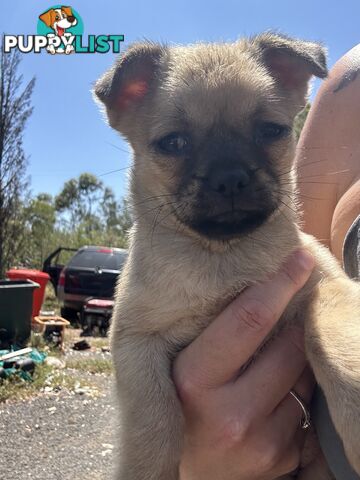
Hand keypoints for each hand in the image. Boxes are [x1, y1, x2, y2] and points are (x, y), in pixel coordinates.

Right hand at [173, 249, 314, 479]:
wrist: (183, 472)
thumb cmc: (176, 405)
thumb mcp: (175, 368)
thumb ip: (206, 333)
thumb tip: (248, 282)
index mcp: (192, 380)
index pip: (248, 319)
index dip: (279, 283)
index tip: (299, 259)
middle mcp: (226, 414)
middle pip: (288, 345)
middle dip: (292, 326)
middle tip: (281, 321)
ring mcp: (258, 442)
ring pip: (303, 376)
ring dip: (296, 364)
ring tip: (266, 370)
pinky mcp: (280, 460)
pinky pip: (307, 409)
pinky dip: (298, 397)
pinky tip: (271, 403)